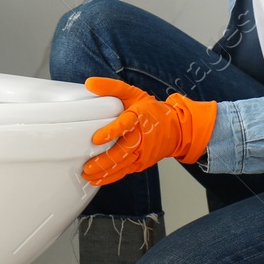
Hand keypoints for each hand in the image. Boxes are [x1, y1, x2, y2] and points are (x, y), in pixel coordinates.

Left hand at [81, 77, 216, 185]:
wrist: (176, 130)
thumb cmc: (152, 111)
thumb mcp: (133, 93)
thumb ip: (112, 87)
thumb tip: (89, 83)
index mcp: (139, 117)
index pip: (125, 124)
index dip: (111, 132)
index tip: (96, 138)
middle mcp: (142, 137)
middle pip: (123, 151)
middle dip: (104, 161)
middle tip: (87, 166)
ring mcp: (142, 152)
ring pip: (122, 165)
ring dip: (104, 172)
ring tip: (88, 175)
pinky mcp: (141, 163)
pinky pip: (125, 171)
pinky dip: (111, 177)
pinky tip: (97, 180)